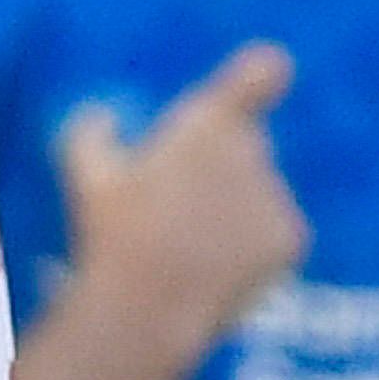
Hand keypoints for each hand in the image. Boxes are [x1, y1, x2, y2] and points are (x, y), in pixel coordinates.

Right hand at [56, 41, 306, 361]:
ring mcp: (277, 195)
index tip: (268, 71)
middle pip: (245, 146)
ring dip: (232, 210)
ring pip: (257, 193)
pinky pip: (274, 233)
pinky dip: (251, 247)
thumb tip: (101, 116)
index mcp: (207, 126)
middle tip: (172, 206)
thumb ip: (91, 132)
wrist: (149, 308)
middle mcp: (252, 151)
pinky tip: (212, 268)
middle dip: (219, 165)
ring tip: (187, 248)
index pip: (258, 77)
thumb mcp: (85, 177)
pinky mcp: (292, 238)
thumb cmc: (111, 236)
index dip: (261, 74)